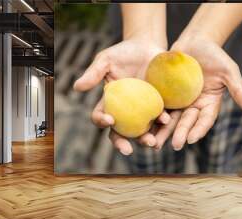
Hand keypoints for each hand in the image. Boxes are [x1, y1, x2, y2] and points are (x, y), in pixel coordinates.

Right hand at [73, 39, 169, 154]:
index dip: (102, 121)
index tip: (110, 119)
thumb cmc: (124, 53)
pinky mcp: (159, 106)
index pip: (101, 116)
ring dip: (145, 139)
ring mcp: (143, 110)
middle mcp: (125, 111)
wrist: (148, 46)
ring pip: (142, 131)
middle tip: (128, 150)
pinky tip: (165, 120)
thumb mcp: (106, 59)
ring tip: (151, 142)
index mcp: (109, 102)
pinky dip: (162, 122)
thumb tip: (77, 87)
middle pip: (120, 132)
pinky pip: (160, 118)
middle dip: (122, 143)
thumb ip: (94, 73)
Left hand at [151, 37, 241, 150]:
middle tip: (174, 145)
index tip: (191, 139)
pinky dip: (153, 115)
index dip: (198, 129)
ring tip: (155, 142)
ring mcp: (179, 101)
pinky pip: (159, 106)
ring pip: (171, 118)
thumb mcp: (229, 71)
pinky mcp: (166, 94)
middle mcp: (194, 105)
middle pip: (186, 122)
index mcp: (209, 103)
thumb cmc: (214, 54)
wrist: (194, 40)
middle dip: (180, 134)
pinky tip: (146, 124)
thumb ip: (239, 92)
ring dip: (164, 131)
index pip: (204, 120)